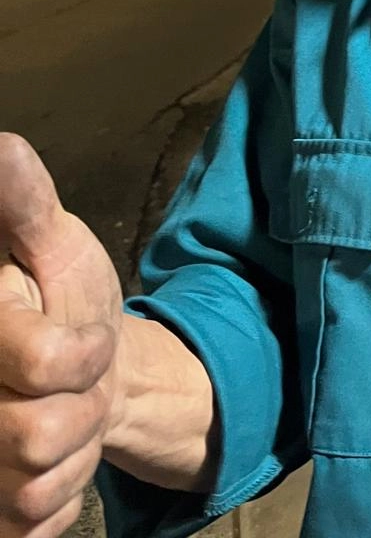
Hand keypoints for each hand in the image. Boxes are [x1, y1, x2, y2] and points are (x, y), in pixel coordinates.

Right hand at [0, 134, 123, 536]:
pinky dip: (60, 506)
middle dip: (84, 407)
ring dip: (76, 453)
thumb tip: (3, 145)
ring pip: (42, 486)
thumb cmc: (65, 299)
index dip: (82, 355)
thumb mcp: (56, 243)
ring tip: (67, 416)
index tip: (88, 340)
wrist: (80, 374)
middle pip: (44, 435)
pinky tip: (52, 466)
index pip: (48, 365)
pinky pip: (33, 530)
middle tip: (79, 381)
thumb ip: (25, 204)